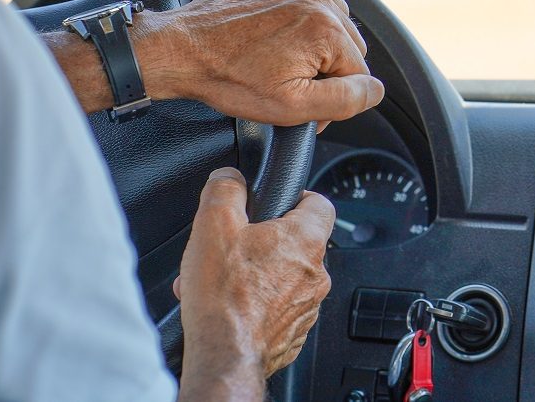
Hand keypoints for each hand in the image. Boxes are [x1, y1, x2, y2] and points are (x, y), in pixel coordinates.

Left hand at [137, 0, 384, 127]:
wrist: (180, 49)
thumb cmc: (229, 79)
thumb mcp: (293, 107)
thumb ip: (346, 100)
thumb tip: (375, 90)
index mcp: (326, 29)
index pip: (357, 71)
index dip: (333, 93)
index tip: (303, 98)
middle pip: (348, 41)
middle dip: (326, 64)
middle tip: (290, 79)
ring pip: (332, 13)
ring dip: (317, 34)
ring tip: (282, 52)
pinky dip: (305, 1)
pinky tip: (283, 22)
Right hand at [175, 168, 333, 400]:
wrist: (223, 355)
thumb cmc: (224, 297)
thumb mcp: (214, 222)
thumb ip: (225, 188)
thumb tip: (229, 178)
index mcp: (305, 240)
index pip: (320, 202)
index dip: (297, 197)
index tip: (278, 201)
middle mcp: (316, 274)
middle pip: (295, 242)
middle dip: (262, 241)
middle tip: (234, 246)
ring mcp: (307, 307)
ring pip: (283, 277)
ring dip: (255, 274)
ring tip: (222, 280)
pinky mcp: (293, 333)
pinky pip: (278, 308)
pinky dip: (256, 303)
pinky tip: (228, 304)